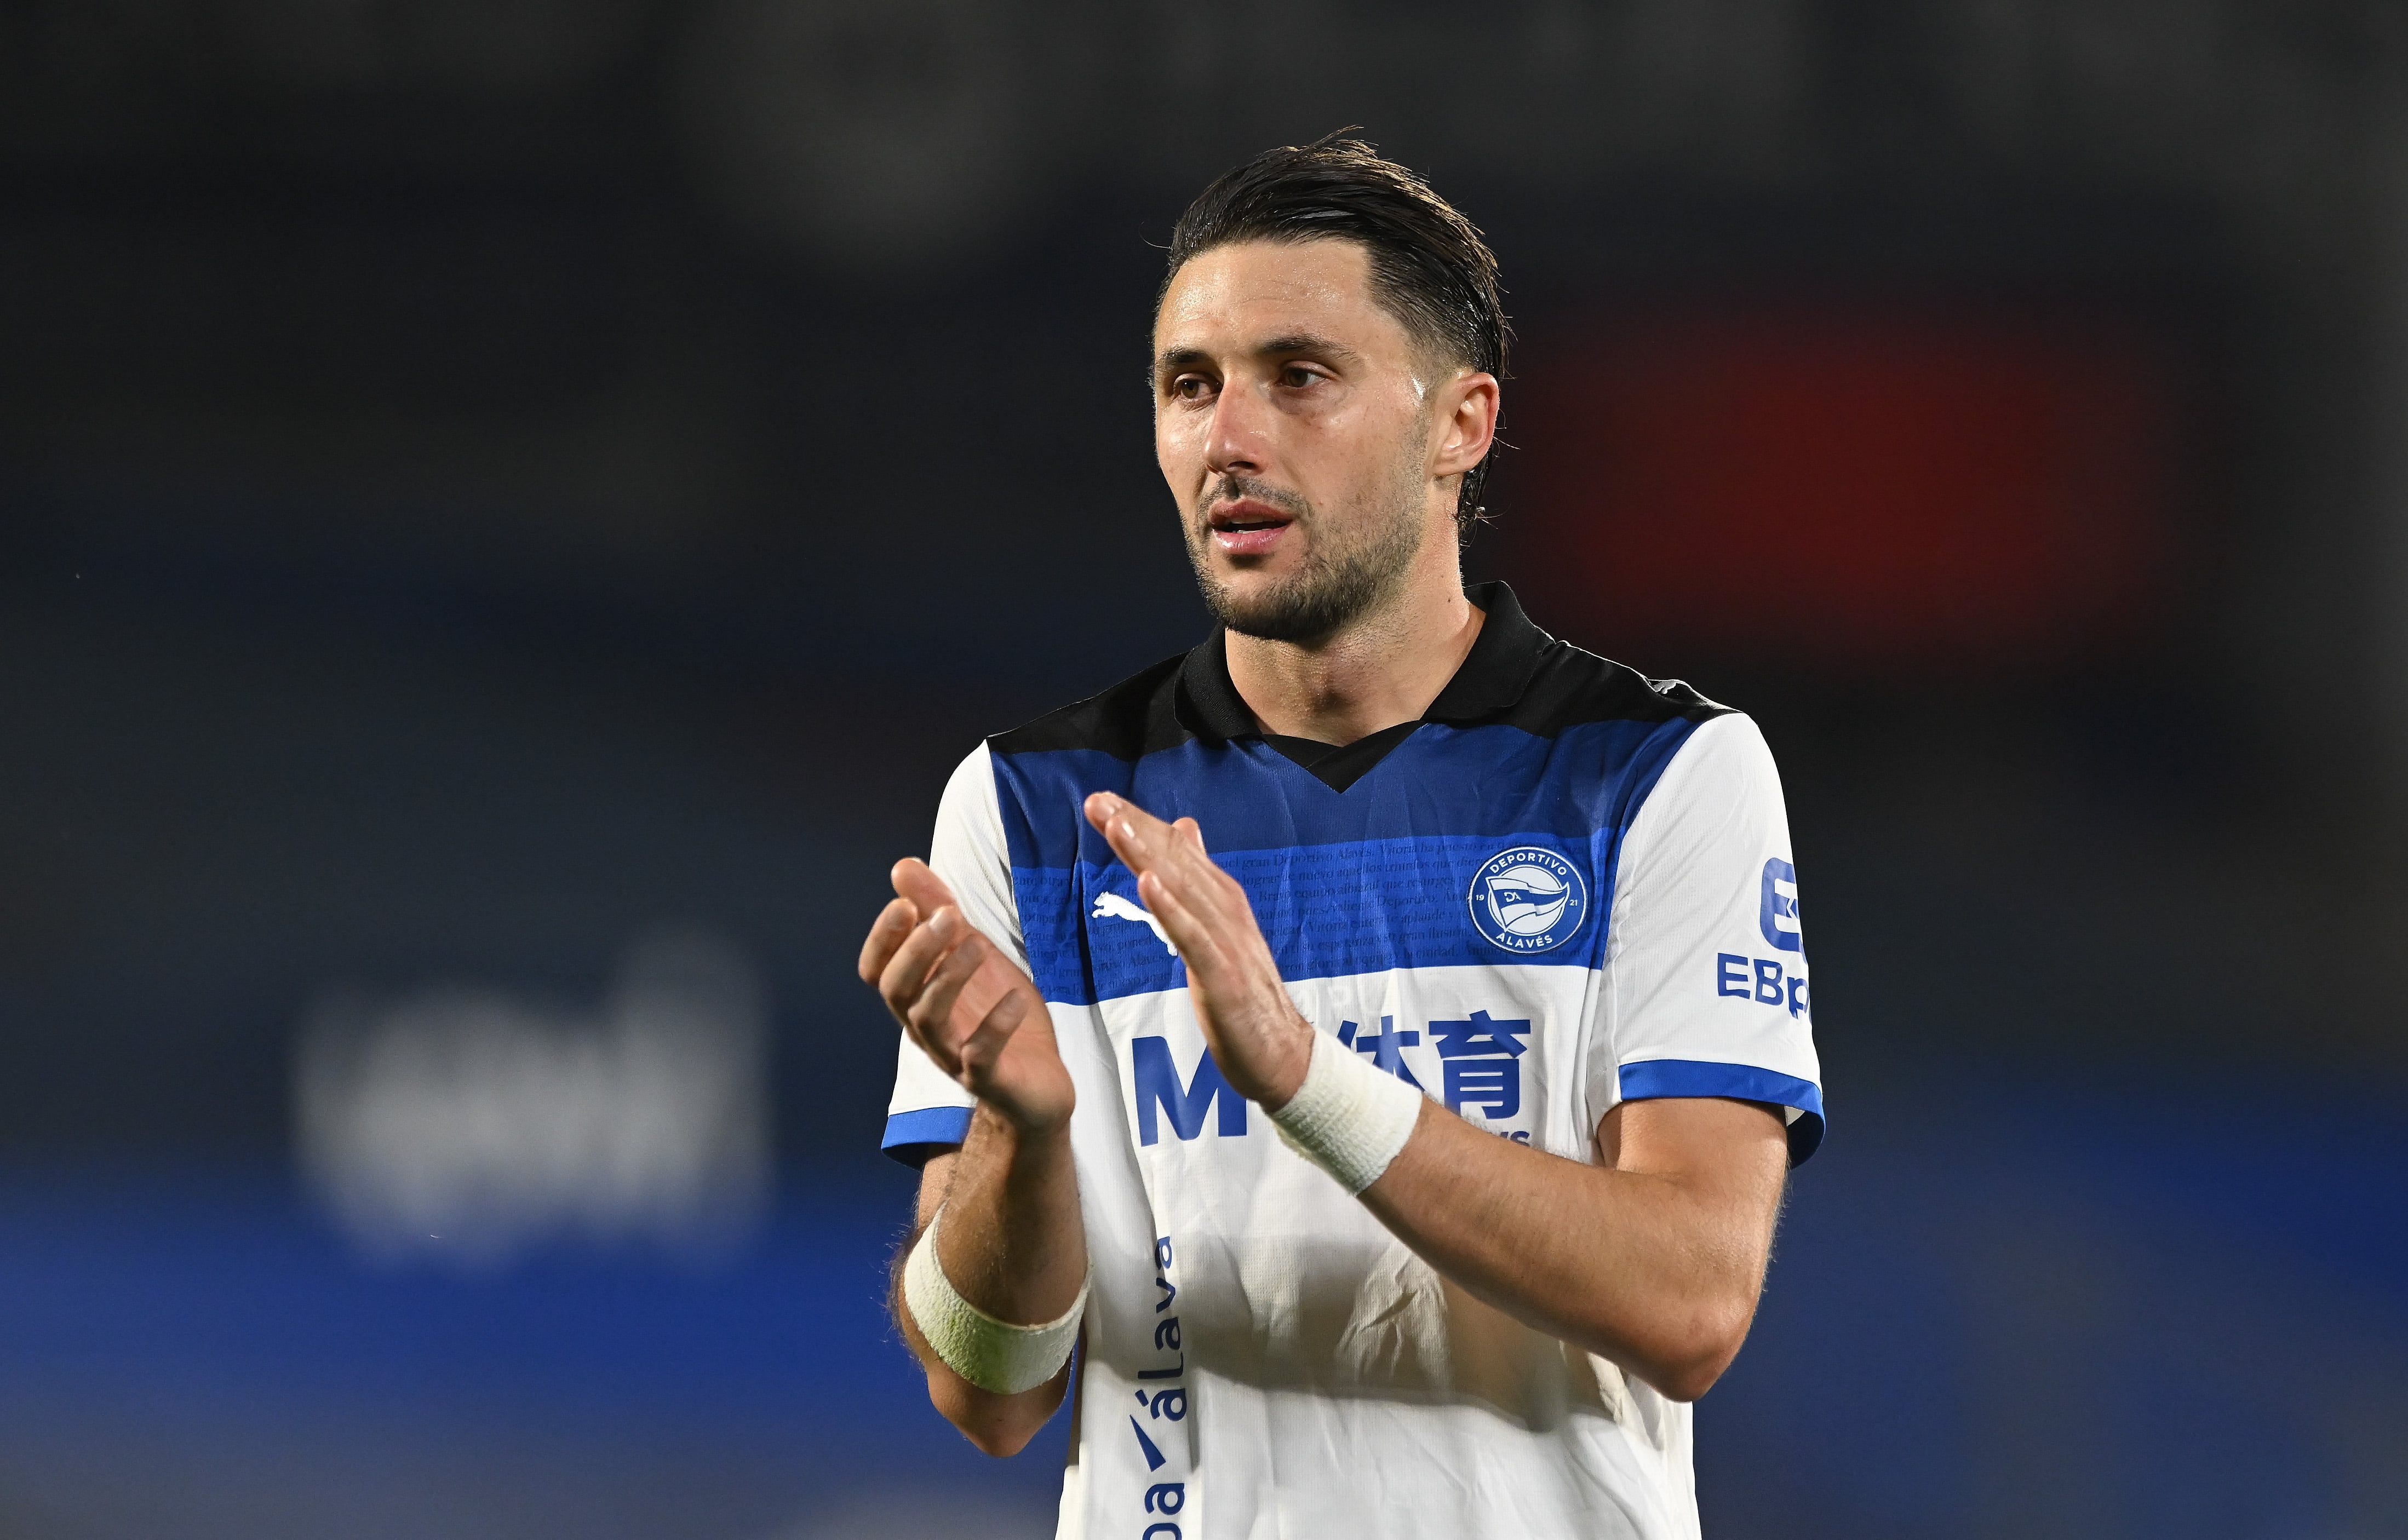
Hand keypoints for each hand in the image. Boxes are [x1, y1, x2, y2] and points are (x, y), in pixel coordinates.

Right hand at [859, 858, 1073, 1136]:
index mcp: (918, 998)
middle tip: (946, 915)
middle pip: (896, 992)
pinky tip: (1015, 1000)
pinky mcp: (989, 1080)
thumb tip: (903, 865)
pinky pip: (980, 1058)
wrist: (1039, 1084)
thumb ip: (939, 912)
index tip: (903, 903)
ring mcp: (954, 1057)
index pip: (877, 971)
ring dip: (948, 978)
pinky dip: (994, 1026)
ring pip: (929, 1020)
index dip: (883, 939)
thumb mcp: (973, 953)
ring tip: (977, 945)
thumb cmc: (998, 1015)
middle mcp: (926, 1029)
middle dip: (915, 951)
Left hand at [1083, 793, 1312, 1107]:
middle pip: (1176, 862)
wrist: (1284, 1055)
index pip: (1176, 854)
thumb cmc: (1246, 997)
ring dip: (1147, 855)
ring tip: (1116, 826)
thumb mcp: (1219, 932)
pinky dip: (1170, 908)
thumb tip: (1185, 829)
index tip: (1102, 802)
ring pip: (1182, 890)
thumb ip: (1200, 883)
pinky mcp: (1223, 975)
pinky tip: (1147, 882)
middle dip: (1136, 829)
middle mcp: (1226, 912)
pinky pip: (1192, 937)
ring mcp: (1226, 942)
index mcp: (1221, 902)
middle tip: (1097, 802)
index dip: (1141, 826)